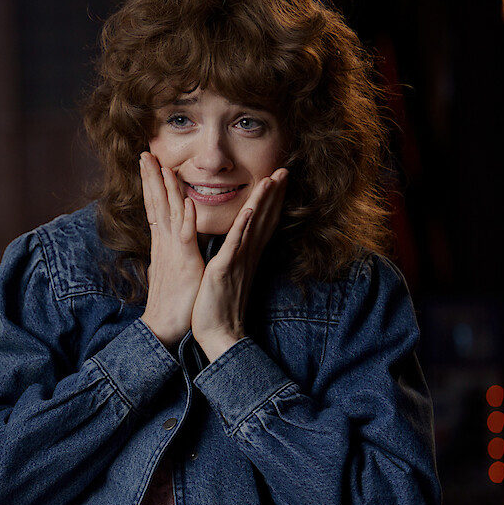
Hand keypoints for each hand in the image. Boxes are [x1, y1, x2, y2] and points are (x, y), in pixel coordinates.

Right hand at [139, 152, 204, 348]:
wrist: (165, 328)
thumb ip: (170, 250)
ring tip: (164, 166)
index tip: (147, 163)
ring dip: (167, 189)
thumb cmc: (173, 301)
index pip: (154, 206)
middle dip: (151, 178)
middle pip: (156, 203)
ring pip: (170, 214)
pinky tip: (189, 202)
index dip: (151, 184)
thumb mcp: (171, 268)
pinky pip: (187, 238)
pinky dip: (188, 220)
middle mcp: (165, 243)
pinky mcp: (186, 264)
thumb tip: (168, 238)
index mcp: (163, 243)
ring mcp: (174, 252)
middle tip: (144, 154)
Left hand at [191, 168, 288, 360]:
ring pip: (253, 226)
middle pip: (264, 219)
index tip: (278, 179)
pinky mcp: (225, 270)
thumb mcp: (228, 277)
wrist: (219, 335)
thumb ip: (234, 259)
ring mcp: (238, 262)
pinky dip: (243, 227)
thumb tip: (237, 246)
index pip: (262, 223)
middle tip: (284, 169)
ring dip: (263, 202)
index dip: (272, 201)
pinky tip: (249, 210)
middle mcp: (247, 256)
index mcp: (246, 256)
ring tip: (272, 179)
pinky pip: (236, 245)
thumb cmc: (219, 308)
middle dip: (275, 194)